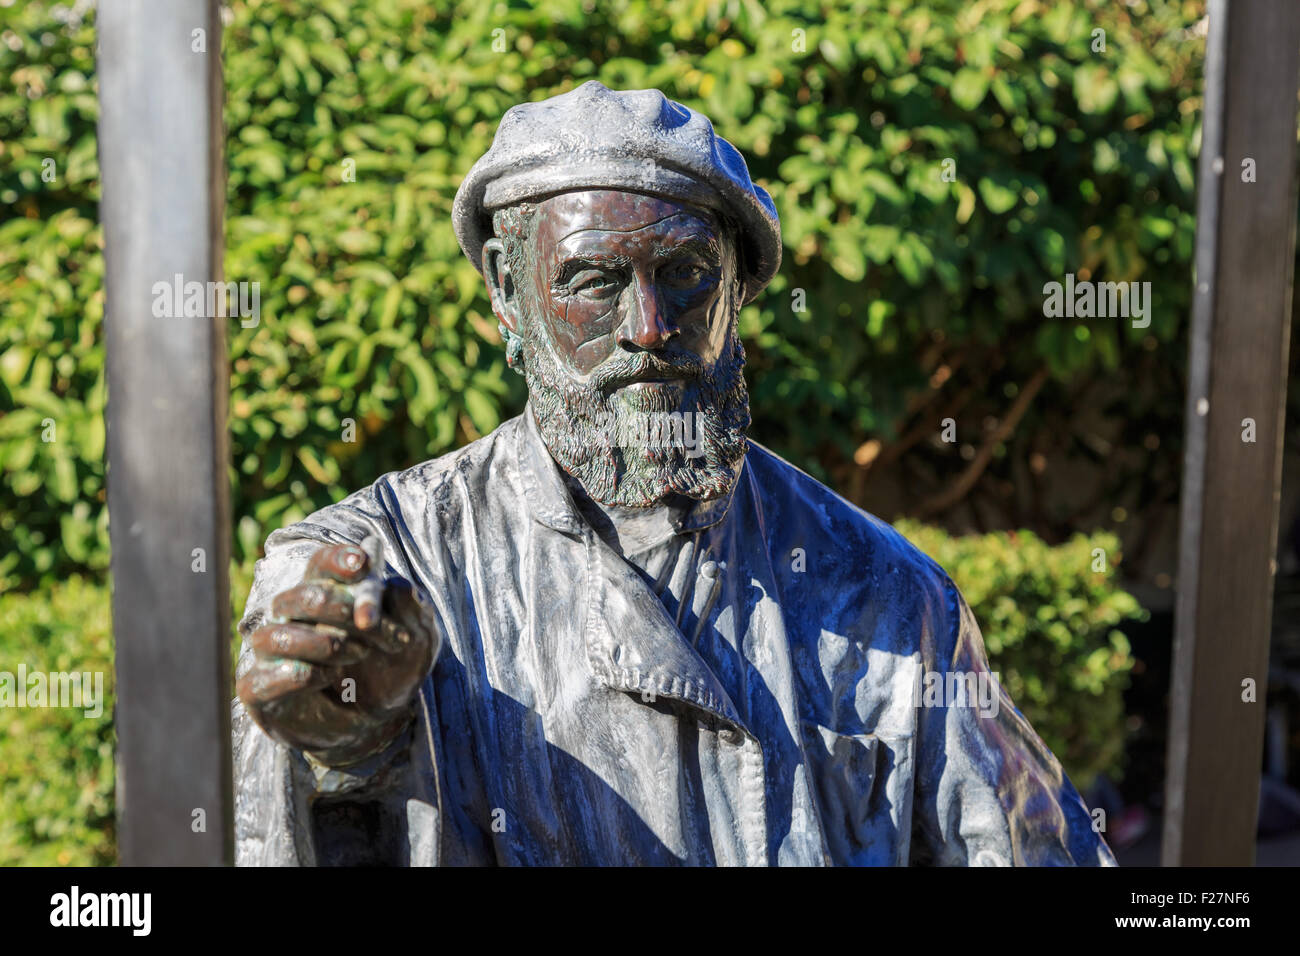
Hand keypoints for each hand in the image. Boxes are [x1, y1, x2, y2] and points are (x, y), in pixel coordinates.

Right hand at [236, 537, 437, 766]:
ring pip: (278, 634)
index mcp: (326, 594)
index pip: (321, 564)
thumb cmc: (388, 672)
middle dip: (342, 609)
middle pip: (302, 596)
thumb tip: (400, 588)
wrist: (376, 725)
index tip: (363, 564)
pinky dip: (304, 675)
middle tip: (372, 626)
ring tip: (357, 654)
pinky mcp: (258, 688)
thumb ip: (413, 614)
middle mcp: (291, 618)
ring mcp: (271, 653)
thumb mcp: (416, 643)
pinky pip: (267, 675)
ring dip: (325, 644)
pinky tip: (327, 677)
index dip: (338, 560)